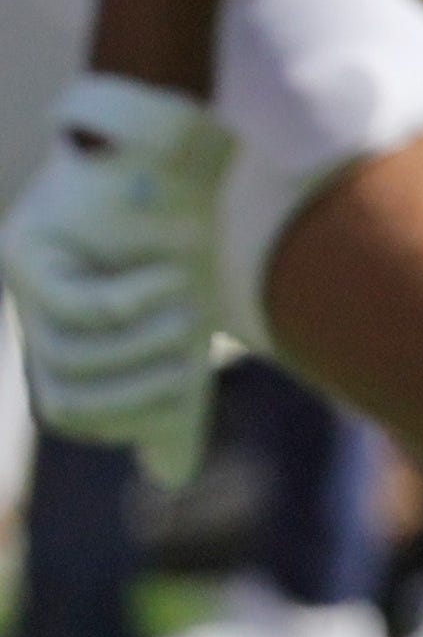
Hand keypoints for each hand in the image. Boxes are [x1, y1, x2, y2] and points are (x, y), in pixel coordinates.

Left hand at [5, 72, 239, 482]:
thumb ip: (174, 399)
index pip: (73, 412)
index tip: (181, 385)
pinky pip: (73, 306)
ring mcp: (21, 285)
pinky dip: (132, 301)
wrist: (170, 159)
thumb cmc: (175, 242)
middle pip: (64, 397)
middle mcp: (32, 319)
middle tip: (186, 363)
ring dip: (142, 343)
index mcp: (62, 344)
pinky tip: (171, 276)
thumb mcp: (182, 330)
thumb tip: (170, 477)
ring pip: (68, 356)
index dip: (129, 414)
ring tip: (187, 309)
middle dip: (136, 394)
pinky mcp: (25, 249)